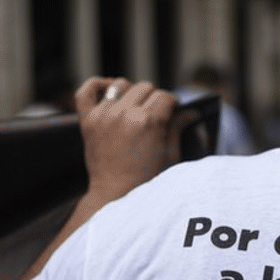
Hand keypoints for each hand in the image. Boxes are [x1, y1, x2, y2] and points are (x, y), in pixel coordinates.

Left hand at [74, 77, 179, 198]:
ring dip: (131, 93)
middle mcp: (124, 114)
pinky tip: (108, 92)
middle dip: (154, 99)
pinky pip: (87, 90)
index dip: (172, 105)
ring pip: (121, 84)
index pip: (166, 96)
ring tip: (133, 108)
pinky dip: (97, 86)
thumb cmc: (146, 179)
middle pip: (146, 87)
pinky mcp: (87, 120)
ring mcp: (103, 115)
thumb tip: (192, 112)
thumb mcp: (170, 154)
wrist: (115, 195)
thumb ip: (179, 127)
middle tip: (153, 116)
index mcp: (148, 122)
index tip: (171, 115)